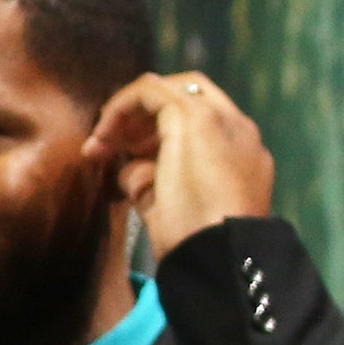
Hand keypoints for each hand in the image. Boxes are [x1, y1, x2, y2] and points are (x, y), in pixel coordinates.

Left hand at [95, 70, 278, 272]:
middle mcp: (238, 130)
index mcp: (242, 156)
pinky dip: (121, 105)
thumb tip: (127, 169)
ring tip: (101, 143)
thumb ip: (151, 183)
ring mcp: (221, 118)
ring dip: (131, 113)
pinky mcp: (195, 115)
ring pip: (170, 90)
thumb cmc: (198, 245)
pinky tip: (103, 135)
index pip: (199, 127)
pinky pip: (150, 90)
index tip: (125, 160)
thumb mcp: (170, 210)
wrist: (220, 255)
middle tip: (111, 146)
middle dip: (145, 117)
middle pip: (187, 98)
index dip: (156, 137)